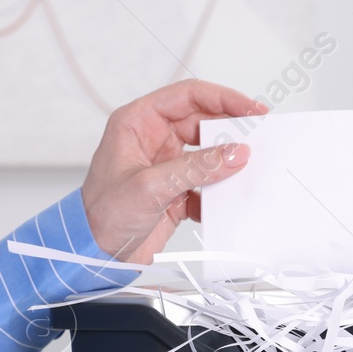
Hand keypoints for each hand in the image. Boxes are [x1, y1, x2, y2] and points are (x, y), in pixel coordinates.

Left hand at [81, 79, 267, 263]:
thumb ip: (196, 168)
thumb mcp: (150, 186)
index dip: (223, 98)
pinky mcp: (175, 192)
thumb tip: (235, 153)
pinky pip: (205, 185)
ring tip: (247, 171)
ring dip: (226, 165)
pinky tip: (224, 203)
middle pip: (203, 123)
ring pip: (207, 155)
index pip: (188, 96)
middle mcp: (153, 139)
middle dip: (230, 131)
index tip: (251, 110)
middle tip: (259, 139)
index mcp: (138, 122)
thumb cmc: (102, 215)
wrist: (94, 256)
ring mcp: (165, 166)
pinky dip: (217, 194)